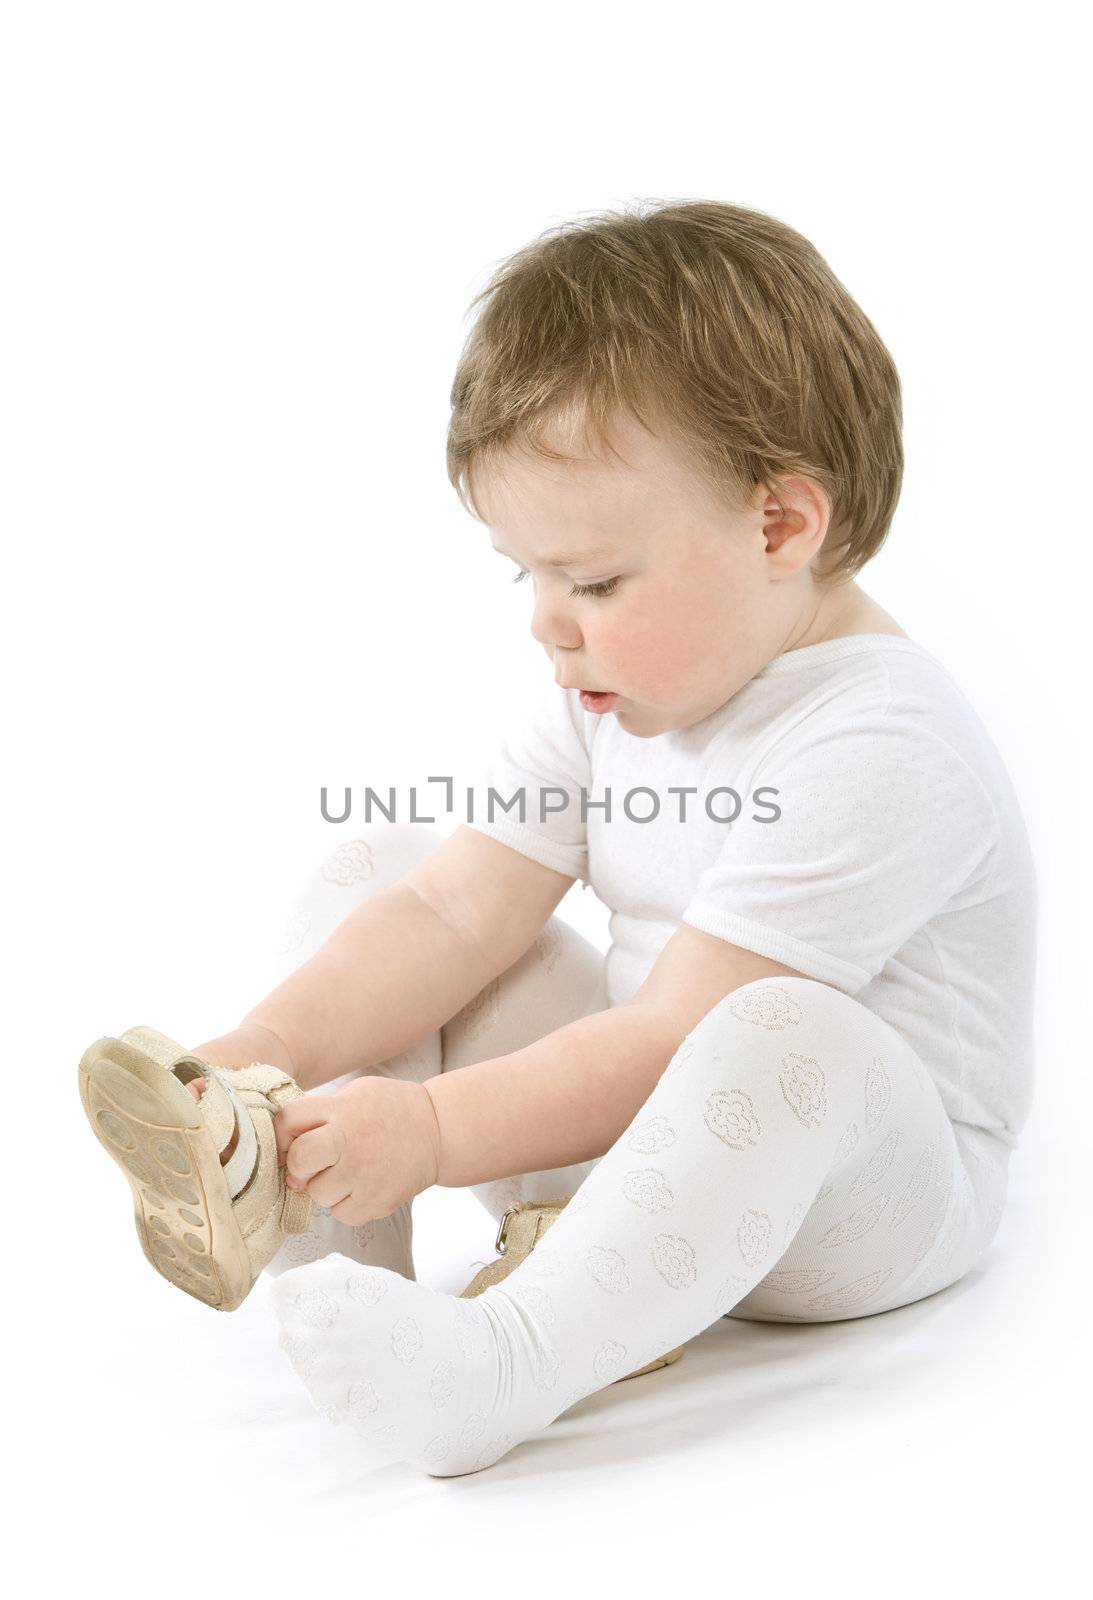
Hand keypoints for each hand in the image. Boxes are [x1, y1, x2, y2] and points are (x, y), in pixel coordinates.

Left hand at [273, 1076, 440, 1225]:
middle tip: (312, 1164)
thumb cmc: (389, 1110)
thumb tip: (283, 1143)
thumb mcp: (354, 1094)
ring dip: (324, 1187)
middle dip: (298, 1166)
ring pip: (317, 1194)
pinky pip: (340, 1214)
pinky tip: (361, 1186)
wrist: (438, 1130)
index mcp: (342, 1111)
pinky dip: (345, 1204)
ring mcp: (365, 1175)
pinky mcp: (377, 1202)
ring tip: (347, 1172)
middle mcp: (351, 1142)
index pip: (288, 1120)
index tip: (291, 1139)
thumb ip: (320, 1112)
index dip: (282, 1133)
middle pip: (299, 1161)